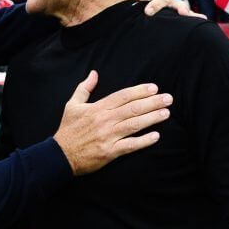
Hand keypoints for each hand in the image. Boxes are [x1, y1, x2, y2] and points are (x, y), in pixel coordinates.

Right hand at [53, 71, 171, 175]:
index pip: (122, 96)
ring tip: (166, 113)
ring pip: (134, 125)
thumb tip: (94, 73)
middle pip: (133, 108)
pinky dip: (143, 141)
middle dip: (152, 102)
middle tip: (168, 98)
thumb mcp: (72, 105)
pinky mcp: (110, 152)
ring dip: (152, 118)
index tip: (154, 88)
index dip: (139, 91)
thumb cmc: (67, 130)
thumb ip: (84, 88)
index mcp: (97, 108)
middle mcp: (104, 121)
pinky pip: (130, 145)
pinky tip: (156, 136)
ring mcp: (108, 136)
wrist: (60, 155)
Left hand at [131, 0, 201, 18]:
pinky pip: (188, 19)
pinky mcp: (179, 17)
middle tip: (183, 12)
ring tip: (200, 18)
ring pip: (186, 12)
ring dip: (192, 15)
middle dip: (182, 8)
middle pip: (179, 4)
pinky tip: (203, 21)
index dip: (155, 5)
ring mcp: (178, 10)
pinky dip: (195, 19)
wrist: (148, 0)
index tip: (148, 12)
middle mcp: (173, 2)